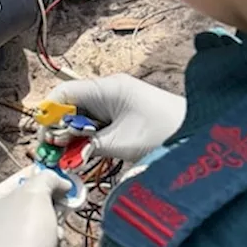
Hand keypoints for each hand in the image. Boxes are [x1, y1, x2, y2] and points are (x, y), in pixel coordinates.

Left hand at [0, 164, 70, 246]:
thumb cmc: (23, 232)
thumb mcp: (36, 193)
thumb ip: (48, 178)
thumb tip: (62, 182)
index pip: (25, 175)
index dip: (47, 176)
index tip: (66, 181)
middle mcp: (1, 216)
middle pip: (39, 199)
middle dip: (55, 207)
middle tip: (61, 211)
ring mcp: (13, 236)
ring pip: (47, 221)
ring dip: (56, 228)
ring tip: (53, 236)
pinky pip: (47, 242)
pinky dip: (54, 246)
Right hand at [44, 74, 185, 162]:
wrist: (202, 134)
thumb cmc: (165, 132)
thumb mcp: (121, 143)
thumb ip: (88, 147)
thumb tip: (63, 155)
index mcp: (106, 88)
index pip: (63, 94)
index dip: (49, 115)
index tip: (44, 140)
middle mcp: (107, 92)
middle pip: (69, 107)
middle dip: (58, 129)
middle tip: (53, 154)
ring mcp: (115, 104)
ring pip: (80, 118)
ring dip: (72, 137)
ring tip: (68, 158)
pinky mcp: (122, 117)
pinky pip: (94, 126)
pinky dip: (86, 140)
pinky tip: (84, 155)